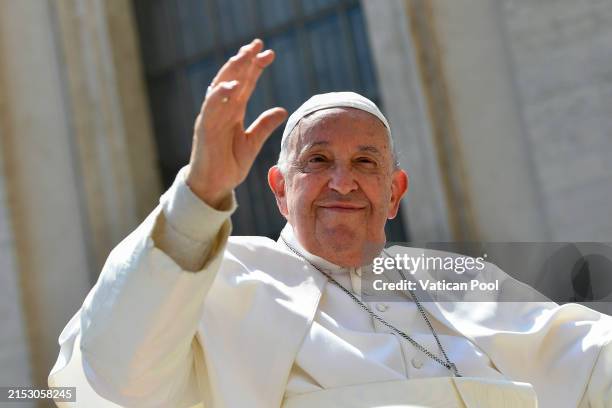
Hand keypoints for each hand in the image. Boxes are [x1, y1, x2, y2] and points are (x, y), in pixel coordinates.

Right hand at [186, 39, 287, 207]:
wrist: (213, 185)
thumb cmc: (229, 164)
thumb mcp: (252, 143)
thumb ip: (265, 126)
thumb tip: (282, 110)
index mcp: (233, 112)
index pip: (245, 83)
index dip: (255, 67)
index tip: (269, 53)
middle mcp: (221, 110)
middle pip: (233, 79)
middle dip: (244, 60)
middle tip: (257, 44)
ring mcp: (212, 118)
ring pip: (221, 87)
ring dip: (232, 70)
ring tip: (244, 55)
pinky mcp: (205, 129)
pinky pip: (212, 108)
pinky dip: (220, 95)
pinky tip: (232, 84)